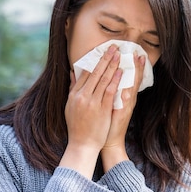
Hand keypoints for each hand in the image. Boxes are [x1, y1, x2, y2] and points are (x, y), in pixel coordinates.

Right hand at [60, 46, 122, 176]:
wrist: (82, 144)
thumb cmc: (77, 126)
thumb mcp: (70, 106)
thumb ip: (73, 88)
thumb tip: (73, 72)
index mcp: (74, 94)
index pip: (84, 73)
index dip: (94, 60)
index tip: (101, 51)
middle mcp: (82, 96)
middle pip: (95, 73)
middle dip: (105, 58)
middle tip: (113, 47)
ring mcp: (92, 102)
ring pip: (103, 79)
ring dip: (112, 65)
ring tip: (119, 54)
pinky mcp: (102, 109)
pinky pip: (109, 91)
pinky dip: (115, 80)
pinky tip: (121, 72)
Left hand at [100, 52, 145, 170]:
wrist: (109, 142)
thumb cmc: (105, 123)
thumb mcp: (106, 105)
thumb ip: (104, 91)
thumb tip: (98, 78)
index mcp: (123, 96)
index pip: (128, 77)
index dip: (131, 66)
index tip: (132, 53)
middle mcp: (127, 99)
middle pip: (133, 79)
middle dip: (135, 65)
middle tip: (137, 52)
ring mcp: (127, 106)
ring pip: (132, 86)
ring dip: (136, 73)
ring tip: (138, 61)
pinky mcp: (124, 113)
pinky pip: (127, 99)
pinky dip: (128, 90)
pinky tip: (129, 82)